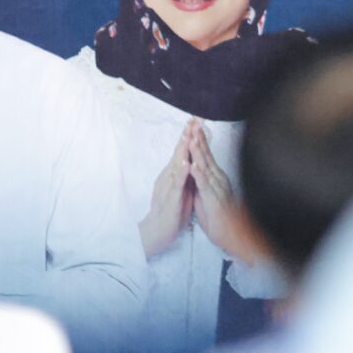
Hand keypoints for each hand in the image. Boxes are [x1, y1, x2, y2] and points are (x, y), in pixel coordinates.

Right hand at [139, 132, 196, 257]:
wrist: (157, 232)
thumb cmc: (171, 210)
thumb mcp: (181, 188)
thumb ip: (186, 174)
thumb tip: (193, 160)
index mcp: (174, 174)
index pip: (182, 152)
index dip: (188, 137)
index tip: (195, 121)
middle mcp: (169, 177)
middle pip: (178, 153)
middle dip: (185, 136)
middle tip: (192, 120)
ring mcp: (169, 187)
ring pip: (176, 165)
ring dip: (182, 150)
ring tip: (187, 135)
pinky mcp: (170, 199)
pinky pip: (176, 184)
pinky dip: (180, 173)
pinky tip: (185, 164)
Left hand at [183, 120, 253, 261]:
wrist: (230, 236)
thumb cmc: (218, 216)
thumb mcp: (207, 194)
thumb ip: (203, 180)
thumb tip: (196, 168)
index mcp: (216, 177)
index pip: (206, 155)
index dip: (200, 140)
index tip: (193, 125)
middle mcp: (218, 178)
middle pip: (207, 155)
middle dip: (200, 138)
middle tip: (193, 122)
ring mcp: (217, 188)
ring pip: (206, 166)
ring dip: (199, 152)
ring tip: (192, 137)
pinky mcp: (214, 199)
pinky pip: (205, 185)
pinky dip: (199, 174)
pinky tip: (193, 164)